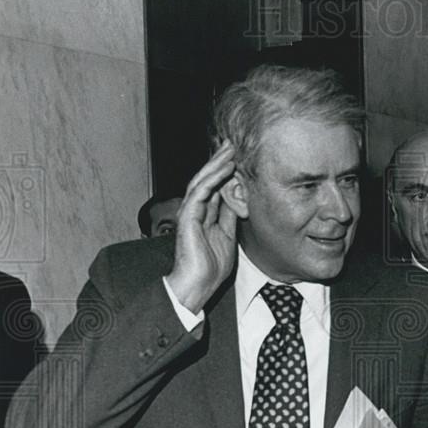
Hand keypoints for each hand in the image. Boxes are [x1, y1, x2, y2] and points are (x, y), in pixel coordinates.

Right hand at [166, 140, 238, 313]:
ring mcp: (190, 212)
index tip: (239, 155)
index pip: (215, 186)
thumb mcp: (228, 236)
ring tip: (230, 148)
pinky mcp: (188, 217)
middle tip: (233, 142)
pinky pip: (201, 191)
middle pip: (207, 178)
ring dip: (217, 163)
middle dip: (220, 160)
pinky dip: (213, 178)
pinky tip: (225, 167)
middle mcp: (195, 210)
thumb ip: (230, 217)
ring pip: (203, 180)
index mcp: (204, 214)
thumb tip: (240, 199)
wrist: (197, 284)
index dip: (226, 170)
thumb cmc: (211, 266)